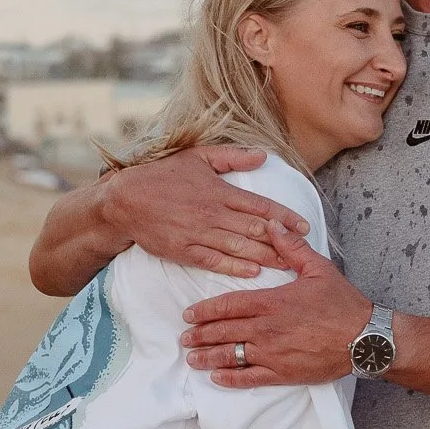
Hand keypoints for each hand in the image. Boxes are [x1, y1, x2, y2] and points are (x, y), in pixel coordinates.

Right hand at [107, 146, 310, 277]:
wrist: (125, 200)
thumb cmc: (162, 175)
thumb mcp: (198, 157)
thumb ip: (232, 156)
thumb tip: (263, 156)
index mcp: (219, 191)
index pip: (260, 205)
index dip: (285, 217)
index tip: (304, 226)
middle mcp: (213, 213)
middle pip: (255, 229)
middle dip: (282, 241)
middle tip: (304, 250)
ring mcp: (199, 234)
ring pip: (239, 247)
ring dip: (265, 256)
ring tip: (286, 264)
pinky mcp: (185, 251)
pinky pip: (215, 261)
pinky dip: (236, 267)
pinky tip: (253, 272)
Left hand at [185, 227, 370, 385]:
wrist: (364, 338)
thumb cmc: (342, 304)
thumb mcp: (318, 269)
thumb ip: (291, 248)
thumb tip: (272, 224)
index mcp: (272, 302)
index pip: (228, 305)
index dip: (205, 310)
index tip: (189, 313)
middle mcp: (266, 328)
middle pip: (223, 331)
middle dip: (200, 335)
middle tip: (184, 337)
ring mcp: (272, 353)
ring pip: (231, 356)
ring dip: (208, 357)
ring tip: (192, 358)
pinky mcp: (282, 373)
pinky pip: (250, 377)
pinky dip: (231, 378)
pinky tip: (217, 377)